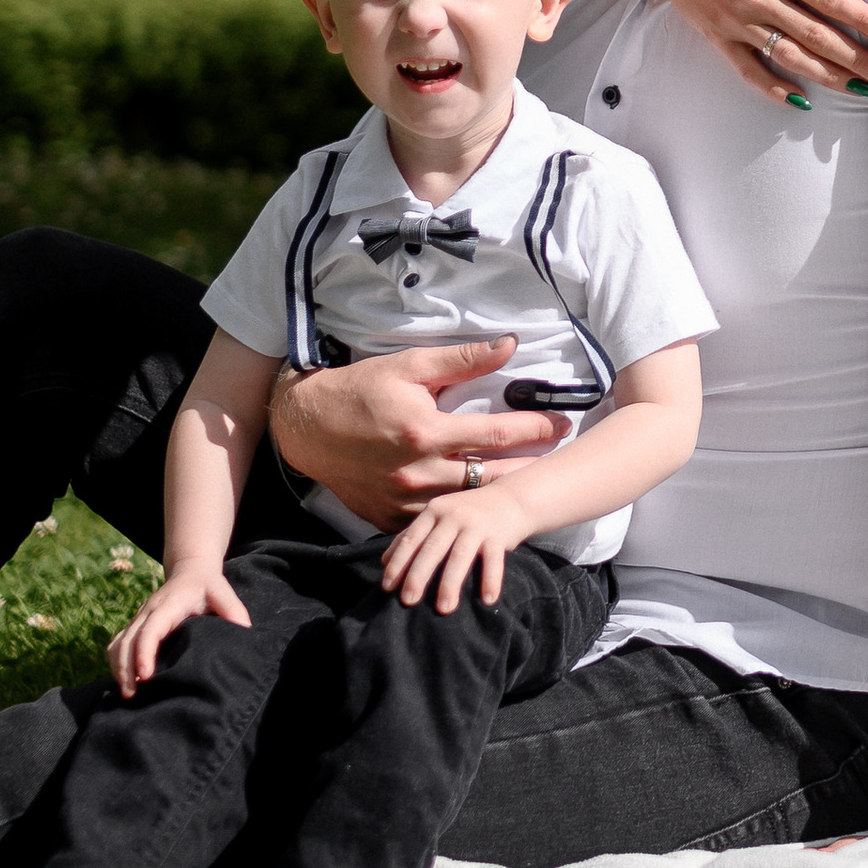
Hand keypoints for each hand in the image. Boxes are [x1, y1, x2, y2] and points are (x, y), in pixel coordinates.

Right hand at [109, 557, 249, 696]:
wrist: (191, 571)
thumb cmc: (208, 585)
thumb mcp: (223, 591)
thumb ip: (233, 609)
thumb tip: (243, 631)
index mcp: (167, 605)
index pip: (150, 630)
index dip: (144, 653)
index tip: (145, 676)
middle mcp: (148, 612)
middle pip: (128, 641)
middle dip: (126, 668)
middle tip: (132, 694)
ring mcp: (139, 619)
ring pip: (118, 644)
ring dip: (118, 668)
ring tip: (127, 693)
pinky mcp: (136, 626)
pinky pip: (117, 644)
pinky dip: (116, 663)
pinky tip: (124, 681)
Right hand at [268, 338, 570, 523]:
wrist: (306, 427)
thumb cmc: (360, 390)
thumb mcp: (410, 365)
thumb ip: (463, 359)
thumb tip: (510, 345)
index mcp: (426, 431)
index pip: (496, 434)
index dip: (535, 429)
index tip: (561, 425)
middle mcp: (417, 471)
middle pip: (490, 478)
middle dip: (529, 468)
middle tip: (559, 458)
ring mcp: (403, 501)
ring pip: (467, 505)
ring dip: (500, 496)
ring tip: (530, 484)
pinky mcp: (390, 518)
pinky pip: (435, 522)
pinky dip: (461, 515)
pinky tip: (484, 510)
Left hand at [378, 484, 526, 613]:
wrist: (512, 497)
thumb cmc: (469, 512)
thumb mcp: (438, 515)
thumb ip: (414, 534)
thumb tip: (383, 561)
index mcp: (434, 511)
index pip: (411, 539)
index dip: (398, 563)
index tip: (387, 587)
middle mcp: (453, 516)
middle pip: (432, 548)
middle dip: (418, 575)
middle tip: (407, 601)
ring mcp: (476, 525)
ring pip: (460, 555)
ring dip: (450, 583)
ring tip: (444, 609)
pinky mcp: (498, 535)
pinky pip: (494, 560)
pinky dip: (491, 580)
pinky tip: (487, 600)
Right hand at [633, 0, 867, 107]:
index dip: (861, 17)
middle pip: (816, 34)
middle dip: (857, 58)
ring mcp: (738, 22)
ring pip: (790, 57)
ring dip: (828, 77)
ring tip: (862, 91)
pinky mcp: (720, 38)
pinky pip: (749, 70)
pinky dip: (774, 89)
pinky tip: (802, 102)